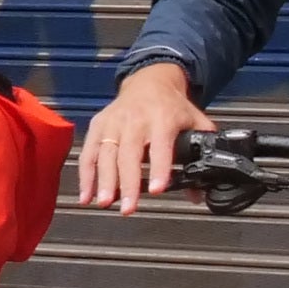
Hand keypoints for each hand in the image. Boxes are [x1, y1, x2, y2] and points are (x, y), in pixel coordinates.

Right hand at [75, 63, 211, 213]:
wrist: (150, 80)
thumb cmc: (172, 105)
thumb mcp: (195, 121)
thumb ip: (202, 152)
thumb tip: (199, 191)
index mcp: (163, 118)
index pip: (160, 145)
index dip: (159, 168)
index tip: (156, 189)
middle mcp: (135, 119)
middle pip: (129, 154)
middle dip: (127, 183)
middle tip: (128, 207)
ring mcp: (114, 122)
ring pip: (106, 154)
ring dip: (104, 181)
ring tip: (105, 203)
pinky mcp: (98, 125)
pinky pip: (89, 152)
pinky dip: (86, 175)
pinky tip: (87, 195)